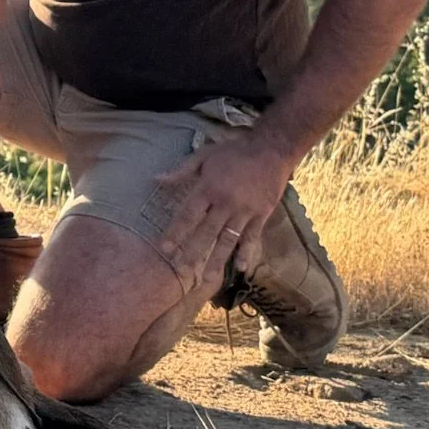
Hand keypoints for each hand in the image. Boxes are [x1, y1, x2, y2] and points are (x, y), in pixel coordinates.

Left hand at [153, 136, 296, 294]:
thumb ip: (181, 171)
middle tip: (181, 271)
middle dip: (192, 252)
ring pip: (228, 239)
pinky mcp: (261, 214)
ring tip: (207, 278)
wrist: (271, 149)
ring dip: (217, 260)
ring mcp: (245, 211)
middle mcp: (225, 202)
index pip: (187, 215)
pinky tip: (241, 268)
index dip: (175, 233)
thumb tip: (156, 180)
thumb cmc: (234, 152)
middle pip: (206, 232)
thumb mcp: (204, 156)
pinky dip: (247, 253)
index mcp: (209, 188)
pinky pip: (252, 237)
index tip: (164, 249)